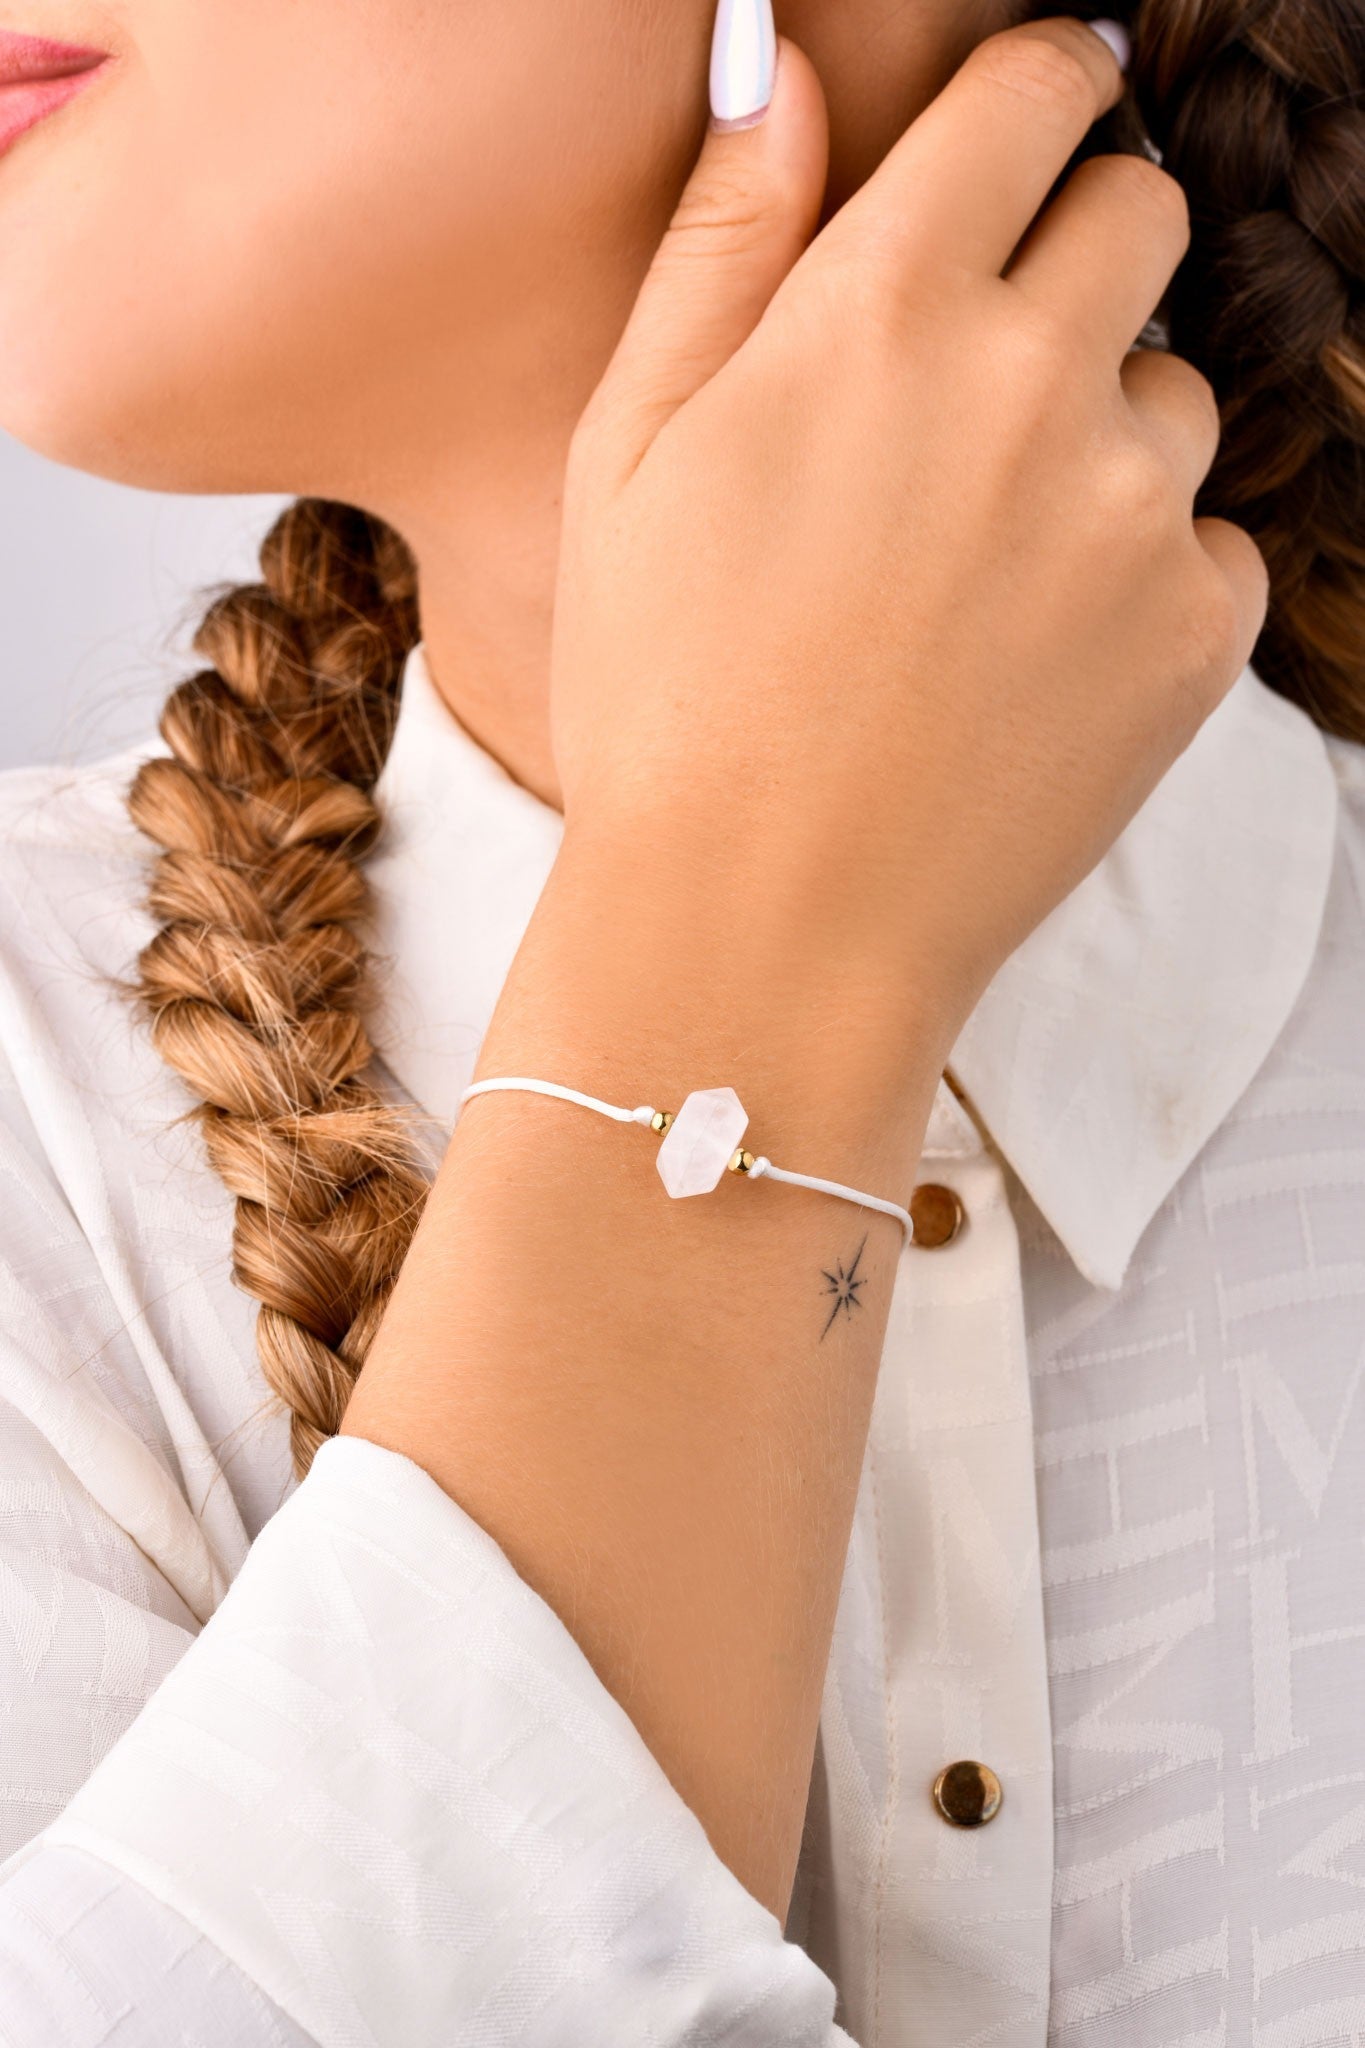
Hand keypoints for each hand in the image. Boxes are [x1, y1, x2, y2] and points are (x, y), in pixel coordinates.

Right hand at [549, 14, 1267, 1036]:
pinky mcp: (1194, 637)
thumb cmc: (664, 701)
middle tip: (990, 368)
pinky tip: (1033, 656)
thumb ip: (720, 246)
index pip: (1035, 92)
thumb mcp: (626, 459)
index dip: (1036, 92)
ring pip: (1178, 390)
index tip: (1025, 131)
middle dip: (1078, 249)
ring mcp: (1132, 514)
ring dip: (1105, 433)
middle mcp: (1032, 384)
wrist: (762, 932)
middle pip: (1139, 213)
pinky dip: (1145, 573)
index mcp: (879, 312)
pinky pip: (1212, 540)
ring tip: (984, 563)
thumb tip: (788, 76)